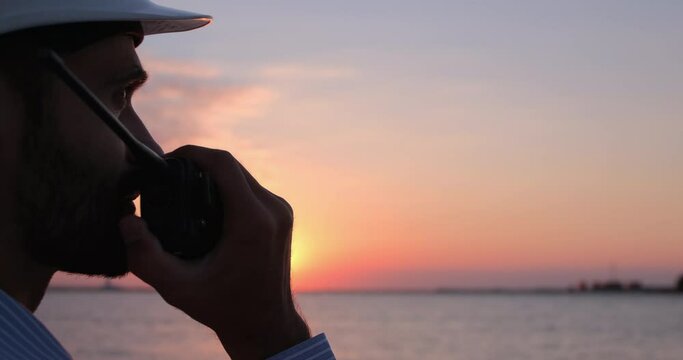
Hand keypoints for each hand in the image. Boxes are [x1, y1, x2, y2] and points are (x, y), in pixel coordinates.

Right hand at [119, 145, 309, 359]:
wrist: (266, 325)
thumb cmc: (223, 308)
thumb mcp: (177, 288)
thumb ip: (145, 256)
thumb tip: (127, 220)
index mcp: (253, 221)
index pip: (223, 164)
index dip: (192, 153)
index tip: (166, 160)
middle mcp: (273, 210)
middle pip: (232, 166)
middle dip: (199, 163)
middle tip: (168, 176)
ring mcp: (281, 211)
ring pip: (243, 174)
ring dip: (214, 174)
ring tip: (183, 187)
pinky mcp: (282, 215)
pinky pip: (251, 188)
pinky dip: (228, 187)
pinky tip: (206, 201)